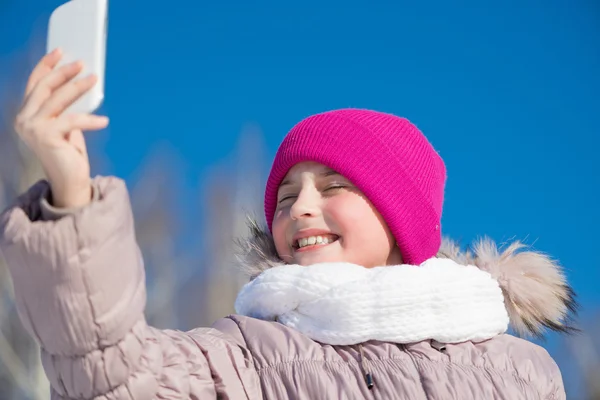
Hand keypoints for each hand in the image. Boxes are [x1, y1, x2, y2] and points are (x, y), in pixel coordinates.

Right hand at [14, 48, 108, 207]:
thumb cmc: (69, 154)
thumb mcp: (65, 126)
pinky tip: (104, 121)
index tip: (60, 52)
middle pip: (44, 87)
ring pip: (57, 99)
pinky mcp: (45, 137)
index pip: (35, 84)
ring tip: (94, 79)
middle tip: (82, 64)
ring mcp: (32, 128)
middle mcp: (24, 120)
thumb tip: (79, 83)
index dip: (46, 65)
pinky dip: (90, 120)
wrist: (70, 182)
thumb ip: (65, 108)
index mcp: (26, 114)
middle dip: (63, 72)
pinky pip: (72, 121)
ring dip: (78, 87)